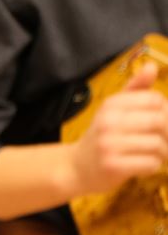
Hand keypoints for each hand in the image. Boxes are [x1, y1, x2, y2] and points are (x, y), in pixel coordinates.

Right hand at [67, 62, 167, 197]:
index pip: (155, 100)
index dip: (165, 111)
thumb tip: (151, 67)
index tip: (159, 121)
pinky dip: (152, 166)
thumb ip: (135, 89)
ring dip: (162, 152)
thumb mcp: (114, 110)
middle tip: (163, 141)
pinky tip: (143, 165)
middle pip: (159, 121)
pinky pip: (150, 163)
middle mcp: (107, 122)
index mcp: (110, 105)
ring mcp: (108, 145)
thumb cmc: (102, 136)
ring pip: (157, 144)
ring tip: (153, 155)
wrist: (76, 168)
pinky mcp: (112, 166)